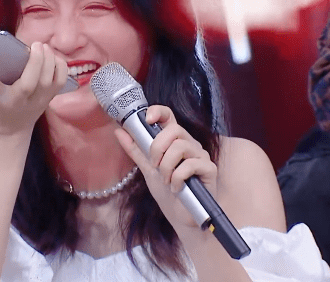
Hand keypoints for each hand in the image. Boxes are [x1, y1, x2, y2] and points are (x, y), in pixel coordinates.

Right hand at [0, 42, 67, 135]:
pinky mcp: (49, 99)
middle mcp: (18, 100)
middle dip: (35, 61)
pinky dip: (60, 66)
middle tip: (34, 44)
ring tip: (42, 47)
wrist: (11, 129)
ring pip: (48, 81)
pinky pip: (60, 81)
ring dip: (49, 60)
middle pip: (29, 83)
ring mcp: (36, 101)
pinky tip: (52, 56)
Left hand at [114, 105, 216, 231]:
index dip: (158, 112)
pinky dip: (177, 178)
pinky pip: (190, 165)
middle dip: (158, 147)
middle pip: (174, 129)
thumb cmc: (167, 192)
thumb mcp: (147, 169)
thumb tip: (119, 131)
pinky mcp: (209, 169)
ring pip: (180, 146)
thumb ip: (136, 150)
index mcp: (175, 141)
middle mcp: (190, 144)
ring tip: (165, 180)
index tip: (147, 119)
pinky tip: (176, 188)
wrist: (180, 217)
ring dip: (166, 166)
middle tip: (154, 165)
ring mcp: (201, 156)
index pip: (169, 117)